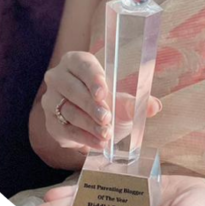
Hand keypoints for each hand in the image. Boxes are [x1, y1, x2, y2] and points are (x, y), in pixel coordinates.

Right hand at [41, 50, 162, 154]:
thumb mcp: (121, 99)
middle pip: (72, 89)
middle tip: (107, 119)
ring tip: (106, 134)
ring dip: (88, 124)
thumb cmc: (107, 101)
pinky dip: (83, 138)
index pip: (82, 65)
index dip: (93, 78)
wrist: (94, 123)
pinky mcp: (50, 122)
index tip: (104, 93)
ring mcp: (51, 99)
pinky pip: (65, 129)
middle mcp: (58, 77)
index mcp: (76, 61)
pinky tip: (98, 144)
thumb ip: (134, 102)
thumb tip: (154, 106)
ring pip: (68, 111)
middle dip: (91, 106)